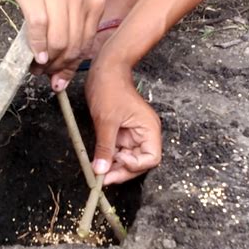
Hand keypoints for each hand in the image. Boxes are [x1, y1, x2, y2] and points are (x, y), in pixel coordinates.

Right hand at [13, 0, 105, 90]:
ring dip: (47, 61)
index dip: (72, 66)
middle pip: (74, 45)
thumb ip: (69, 31)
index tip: (60, 78)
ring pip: (59, 40)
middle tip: (44, 73)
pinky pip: (40, 26)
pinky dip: (36, 45)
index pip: (86, 43)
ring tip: (36, 66)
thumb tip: (61, 74)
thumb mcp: (65, 2)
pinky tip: (34, 55)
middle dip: (58, 66)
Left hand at [85, 60, 161, 184]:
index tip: (117, 164)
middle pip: (139, 162)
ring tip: (97, 171)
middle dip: (122, 171)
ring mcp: (133, 134)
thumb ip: (105, 147)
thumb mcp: (106, 121)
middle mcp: (144, 134)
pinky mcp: (121, 132)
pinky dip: (108, 157)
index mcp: (148, 129)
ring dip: (113, 166)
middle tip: (102, 178)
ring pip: (127, 159)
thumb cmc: (110, 88)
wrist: (104, 69)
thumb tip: (101, 171)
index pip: (151, 158)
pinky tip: (97, 162)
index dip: (135, 166)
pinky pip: (118, 150)